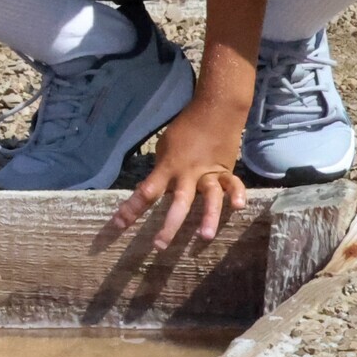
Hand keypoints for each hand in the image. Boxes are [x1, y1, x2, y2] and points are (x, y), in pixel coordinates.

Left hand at [107, 99, 247, 249]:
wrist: (215, 109)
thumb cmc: (185, 129)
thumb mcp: (165, 147)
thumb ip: (161, 171)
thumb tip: (151, 189)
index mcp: (168, 167)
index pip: (146, 191)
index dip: (132, 209)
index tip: (118, 227)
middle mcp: (188, 174)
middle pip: (178, 202)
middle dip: (169, 225)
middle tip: (160, 246)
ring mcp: (209, 173)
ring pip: (209, 197)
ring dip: (208, 217)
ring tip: (205, 236)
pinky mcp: (226, 170)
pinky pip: (233, 184)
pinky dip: (237, 194)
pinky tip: (238, 207)